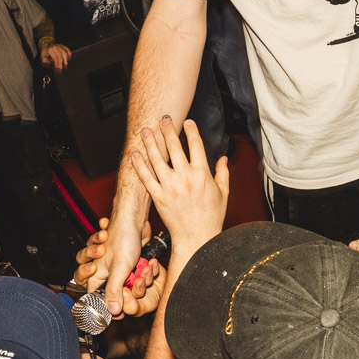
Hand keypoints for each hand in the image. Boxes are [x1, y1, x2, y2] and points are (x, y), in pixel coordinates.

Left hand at [39, 42, 70, 72]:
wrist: (46, 44)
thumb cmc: (45, 51)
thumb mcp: (42, 56)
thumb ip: (44, 60)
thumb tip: (49, 62)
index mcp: (51, 49)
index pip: (55, 57)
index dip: (57, 63)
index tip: (58, 67)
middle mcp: (56, 47)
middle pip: (60, 55)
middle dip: (61, 62)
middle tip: (62, 67)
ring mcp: (59, 45)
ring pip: (64, 52)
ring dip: (66, 58)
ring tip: (66, 63)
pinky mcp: (62, 45)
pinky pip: (66, 48)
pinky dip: (69, 51)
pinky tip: (70, 55)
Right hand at [75, 220, 163, 316]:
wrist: (134, 220)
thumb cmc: (122, 236)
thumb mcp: (119, 267)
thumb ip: (114, 289)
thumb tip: (113, 310)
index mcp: (96, 274)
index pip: (97, 298)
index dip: (107, 307)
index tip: (119, 313)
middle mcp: (104, 272)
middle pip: (112, 293)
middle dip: (125, 291)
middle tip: (132, 286)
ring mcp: (116, 268)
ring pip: (126, 285)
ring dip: (138, 280)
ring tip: (141, 269)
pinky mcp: (128, 264)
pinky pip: (135, 276)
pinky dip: (142, 272)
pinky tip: (146, 265)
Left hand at [130, 116, 228, 248]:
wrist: (197, 239)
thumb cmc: (211, 218)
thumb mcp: (223, 193)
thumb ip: (223, 173)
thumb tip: (223, 159)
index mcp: (203, 175)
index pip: (196, 146)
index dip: (191, 131)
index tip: (187, 122)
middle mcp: (185, 178)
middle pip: (174, 148)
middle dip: (168, 131)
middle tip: (163, 120)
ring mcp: (170, 188)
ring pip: (157, 159)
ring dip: (151, 143)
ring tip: (146, 131)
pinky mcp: (159, 198)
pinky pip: (146, 178)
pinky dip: (140, 165)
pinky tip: (135, 154)